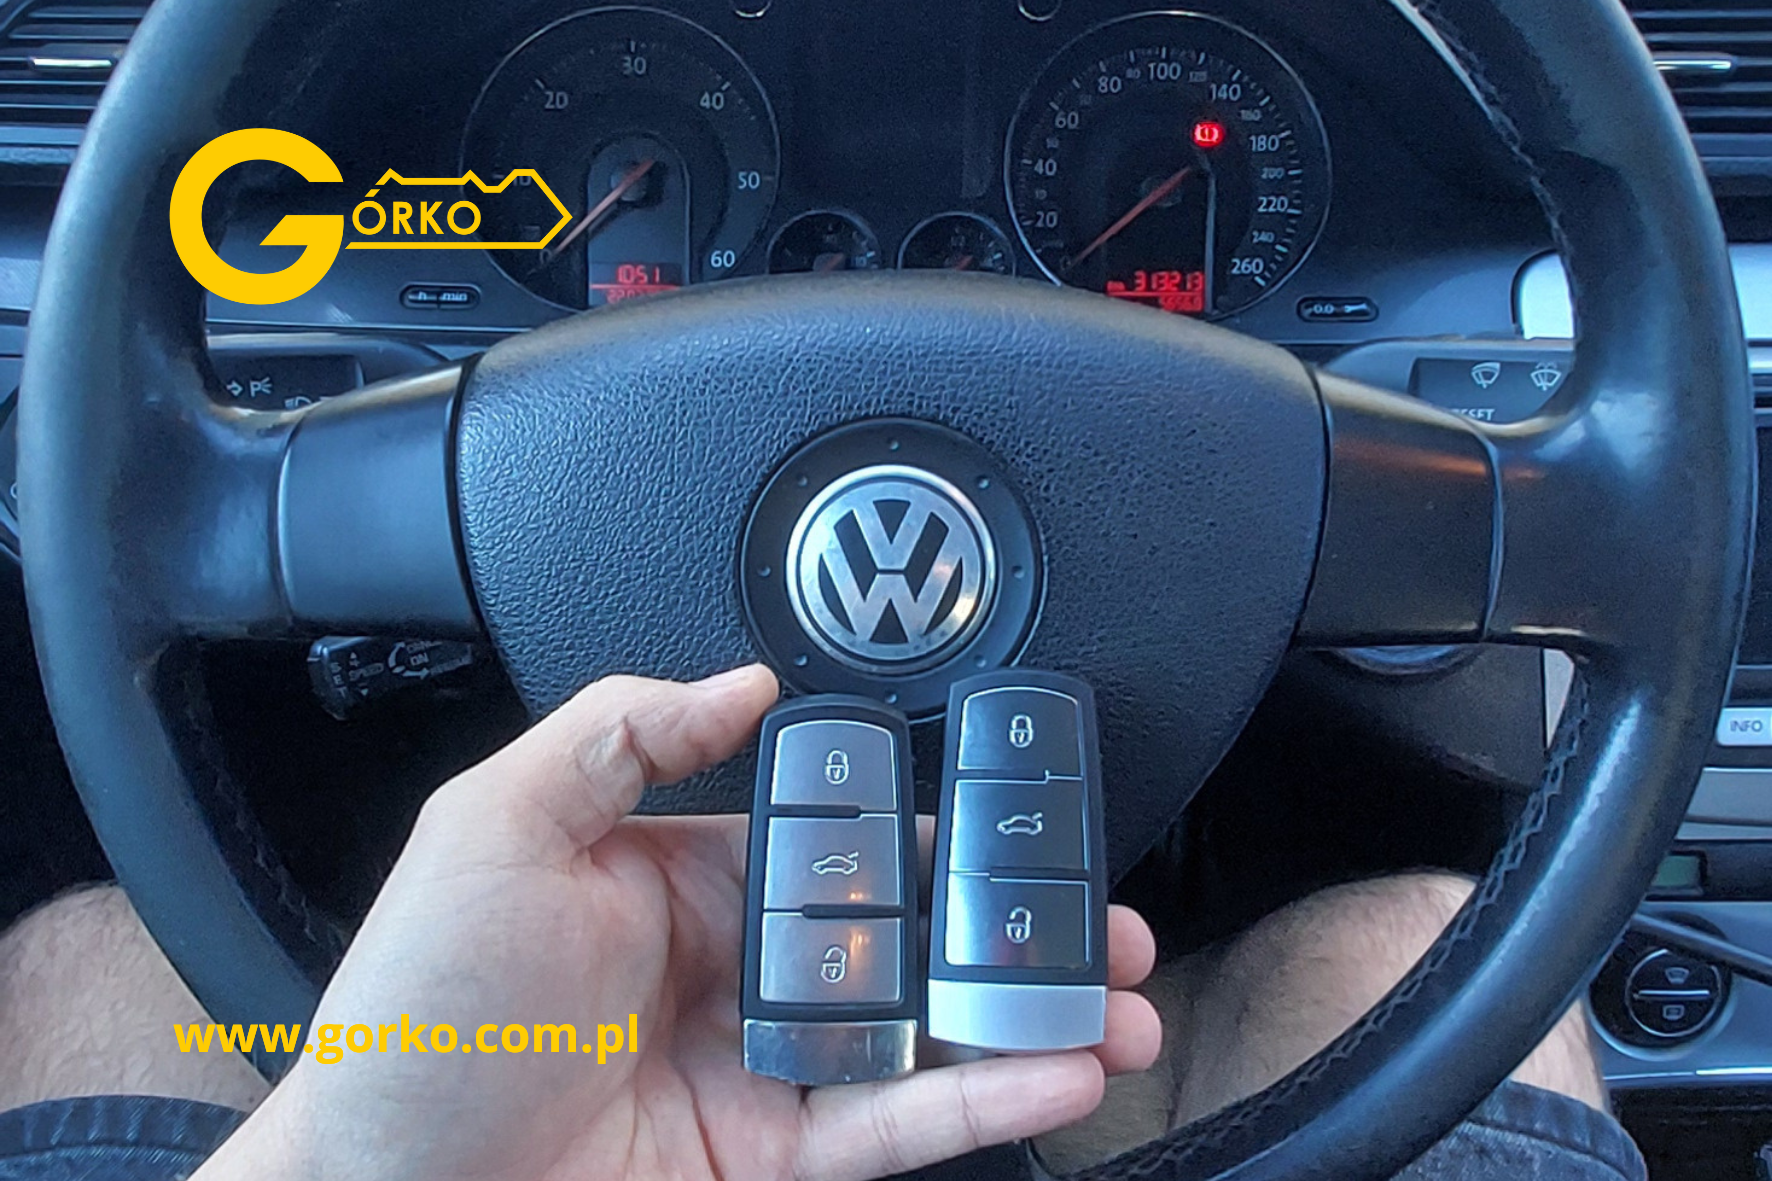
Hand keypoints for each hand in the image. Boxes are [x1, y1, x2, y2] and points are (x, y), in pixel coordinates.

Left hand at [199, 667, 1161, 1180]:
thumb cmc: (417, 1005)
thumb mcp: (497, 824)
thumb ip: (621, 731)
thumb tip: (746, 681)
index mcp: (686, 879)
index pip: (835, 838)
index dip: (927, 828)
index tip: (1006, 816)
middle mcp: (739, 972)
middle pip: (904, 940)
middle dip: (1007, 929)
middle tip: (1101, 918)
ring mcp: (766, 1071)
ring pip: (925, 1036)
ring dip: (1030, 1019)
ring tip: (1123, 1002)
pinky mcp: (775, 1159)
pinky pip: (898, 1126)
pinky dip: (985, 1099)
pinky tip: (1061, 1068)